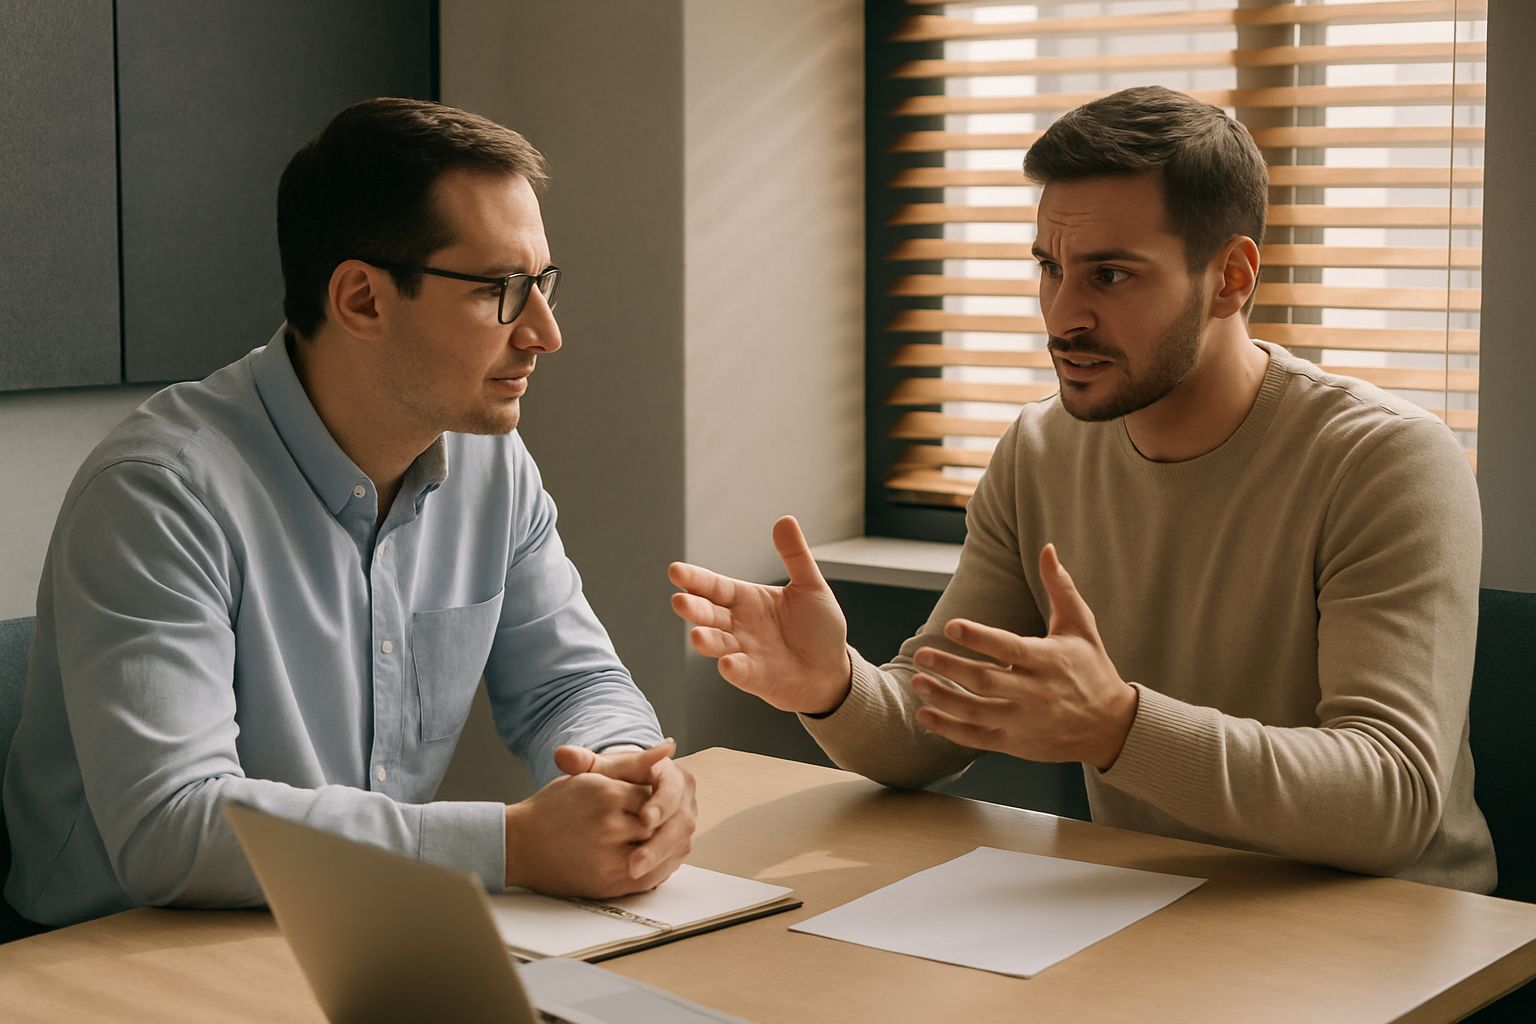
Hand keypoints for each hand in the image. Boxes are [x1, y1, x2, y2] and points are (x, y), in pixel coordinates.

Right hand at [504, 743, 693, 897]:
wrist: (519, 845)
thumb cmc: (553, 807)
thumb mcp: (590, 776)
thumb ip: (633, 763)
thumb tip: (669, 746)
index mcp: (606, 796)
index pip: (654, 795)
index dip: (655, 798)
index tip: (650, 799)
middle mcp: (610, 827)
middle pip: (659, 825)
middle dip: (663, 823)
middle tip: (661, 820)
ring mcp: (611, 859)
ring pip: (658, 852)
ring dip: (665, 847)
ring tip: (661, 839)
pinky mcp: (609, 884)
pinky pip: (649, 878)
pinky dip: (657, 869)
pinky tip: (653, 860)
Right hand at [668, 515, 850, 714]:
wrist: (831, 670)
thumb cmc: (818, 629)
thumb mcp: (810, 586)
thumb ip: (795, 556)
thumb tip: (785, 520)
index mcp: (746, 599)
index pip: (714, 586)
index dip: (695, 579)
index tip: (675, 571)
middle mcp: (738, 625)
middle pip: (708, 614)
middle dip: (693, 608)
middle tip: (680, 601)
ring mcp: (744, 652)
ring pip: (718, 644)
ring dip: (706, 640)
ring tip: (697, 635)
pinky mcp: (755, 677)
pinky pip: (740, 672)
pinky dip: (733, 668)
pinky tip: (727, 663)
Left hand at [910, 544, 1137, 769]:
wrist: (1111, 727)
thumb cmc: (1092, 669)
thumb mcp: (1081, 626)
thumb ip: (1060, 588)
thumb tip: (1047, 548)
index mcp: (1049, 660)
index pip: (1009, 648)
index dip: (979, 637)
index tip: (951, 626)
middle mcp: (1036, 693)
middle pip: (986, 681)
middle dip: (951, 668)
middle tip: (923, 654)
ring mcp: (1024, 721)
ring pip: (976, 712)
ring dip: (943, 698)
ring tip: (917, 681)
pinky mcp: (1016, 742)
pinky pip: (977, 738)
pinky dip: (949, 729)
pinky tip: (925, 714)